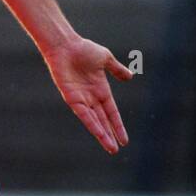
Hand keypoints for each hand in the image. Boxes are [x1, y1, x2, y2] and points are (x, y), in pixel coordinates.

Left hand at [43, 36, 130, 154]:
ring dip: (102, 135)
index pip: (112, 112)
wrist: (66, 45)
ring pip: (94, 121)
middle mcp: (91, 97)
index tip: (124, 139)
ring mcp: (81, 99)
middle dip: (110, 135)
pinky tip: (98, 133)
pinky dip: (92, 124)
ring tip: (110, 148)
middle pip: (103, 120)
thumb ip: (117, 70)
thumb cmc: (83, 49)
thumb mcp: (106, 59)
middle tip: (115, 150)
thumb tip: (130, 76)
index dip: (118, 125)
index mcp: (101, 89)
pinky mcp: (72, 98)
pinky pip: (83, 114)